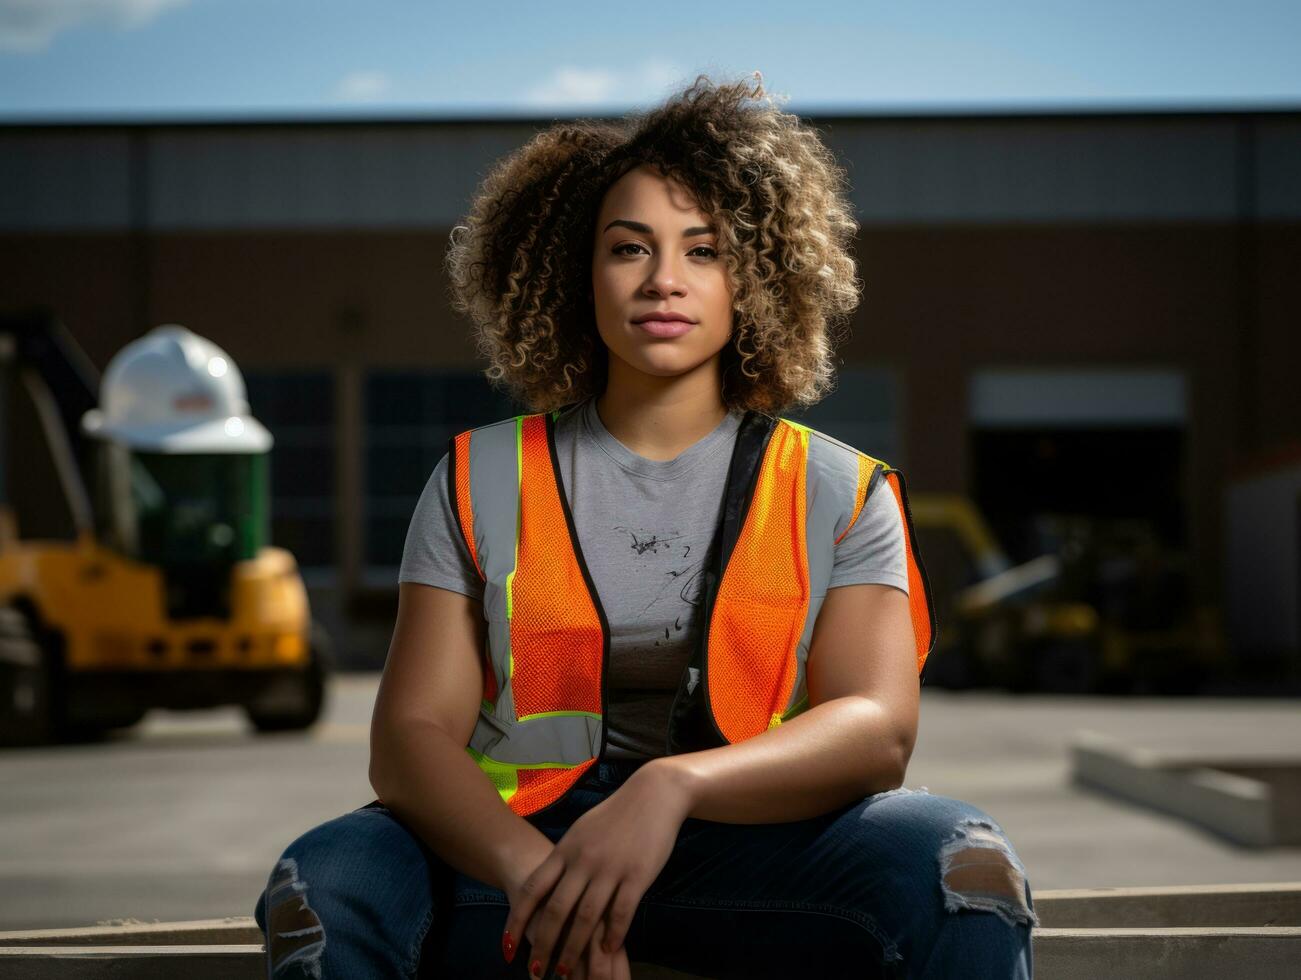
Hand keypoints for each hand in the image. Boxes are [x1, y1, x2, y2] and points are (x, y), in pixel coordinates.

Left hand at [504, 761, 692, 978]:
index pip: (532, 890)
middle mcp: (583, 861)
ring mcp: (611, 868)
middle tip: (537, 972)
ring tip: (566, 972)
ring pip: (586, 918)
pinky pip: (621, 912)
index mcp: (565, 850)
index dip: (517, 921)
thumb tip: (546, 885)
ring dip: (574, 949)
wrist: (653, 794)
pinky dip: (613, 935)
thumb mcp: (581, 832)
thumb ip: (565, 859)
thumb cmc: (615, 816)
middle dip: (544, 945)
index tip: (508, 948)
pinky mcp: (638, 875)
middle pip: (557, 910)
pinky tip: (607, 950)